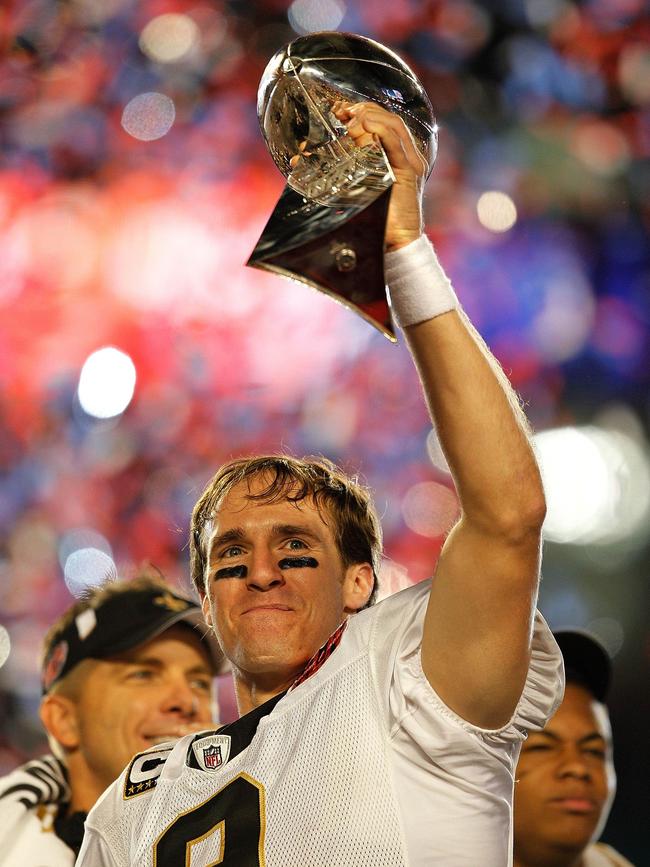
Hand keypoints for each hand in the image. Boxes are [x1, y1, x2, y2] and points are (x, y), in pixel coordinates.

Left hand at [332, 101, 426, 250]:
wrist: (393, 244)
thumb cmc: (373, 220)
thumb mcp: (348, 188)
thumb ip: (333, 171)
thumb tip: (298, 159)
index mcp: (394, 156)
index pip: (382, 122)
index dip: (362, 111)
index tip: (340, 110)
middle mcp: (405, 155)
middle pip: (388, 118)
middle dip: (363, 109)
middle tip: (341, 111)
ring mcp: (409, 162)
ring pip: (393, 125)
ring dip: (370, 116)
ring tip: (349, 118)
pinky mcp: (409, 172)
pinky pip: (396, 142)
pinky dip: (380, 129)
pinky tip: (362, 126)